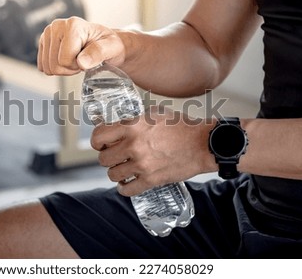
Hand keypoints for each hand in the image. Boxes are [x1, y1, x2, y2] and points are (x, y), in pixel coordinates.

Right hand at [37, 17, 125, 75]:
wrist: (104, 42)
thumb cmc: (108, 44)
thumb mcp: (111, 48)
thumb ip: (98, 53)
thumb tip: (81, 62)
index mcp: (73, 25)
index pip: (65, 60)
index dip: (78, 65)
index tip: (88, 58)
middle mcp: (57, 26)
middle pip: (54, 65)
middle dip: (69, 68)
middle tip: (82, 59)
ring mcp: (48, 33)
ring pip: (47, 67)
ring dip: (63, 68)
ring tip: (75, 58)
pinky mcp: (44, 42)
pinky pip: (43, 66)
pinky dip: (56, 67)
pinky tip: (66, 59)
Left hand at [90, 106, 215, 195]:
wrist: (204, 144)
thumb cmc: (182, 126)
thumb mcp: (154, 113)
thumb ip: (134, 121)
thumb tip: (118, 126)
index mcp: (132, 126)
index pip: (98, 136)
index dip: (98, 142)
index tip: (102, 144)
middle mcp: (133, 145)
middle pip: (103, 158)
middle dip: (108, 158)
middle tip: (116, 157)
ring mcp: (141, 164)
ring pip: (112, 175)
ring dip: (116, 173)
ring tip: (124, 169)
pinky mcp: (151, 180)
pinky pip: (126, 190)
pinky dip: (125, 188)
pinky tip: (128, 183)